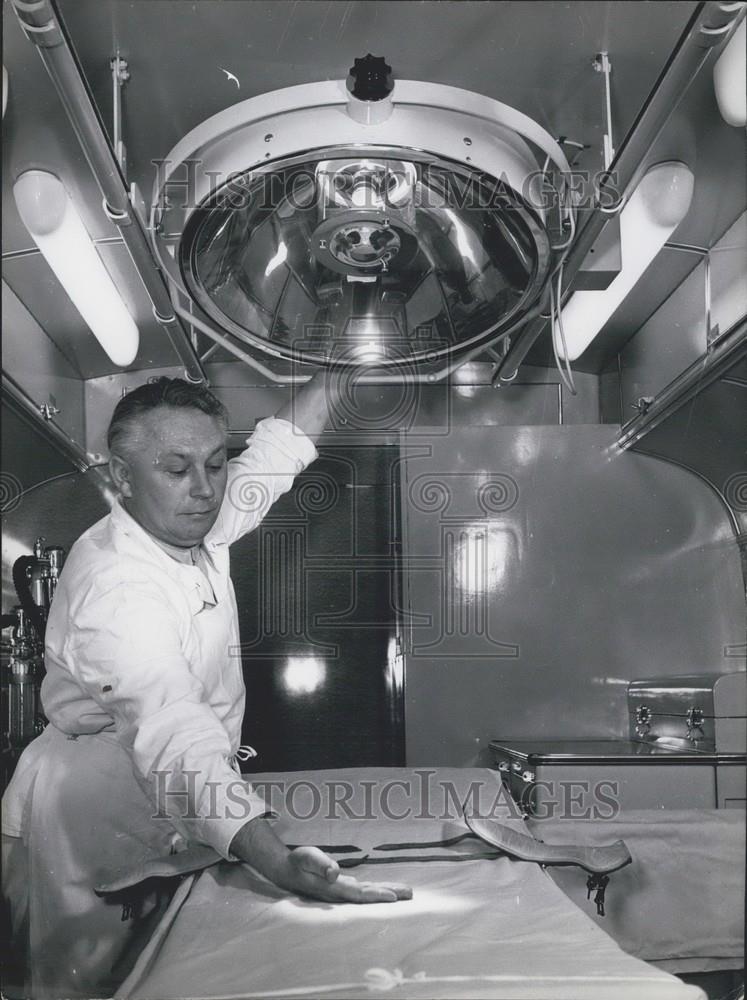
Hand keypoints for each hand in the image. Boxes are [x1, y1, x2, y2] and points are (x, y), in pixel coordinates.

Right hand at [230, 817, 411, 904]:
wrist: (286, 870)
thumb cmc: (297, 862)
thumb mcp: (307, 857)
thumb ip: (320, 864)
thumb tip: (335, 872)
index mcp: (333, 889)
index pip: (359, 894)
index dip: (376, 896)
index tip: (394, 897)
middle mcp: (340, 893)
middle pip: (368, 896)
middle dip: (389, 895)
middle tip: (410, 894)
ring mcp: (341, 892)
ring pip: (368, 894)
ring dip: (386, 893)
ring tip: (406, 893)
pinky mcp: (342, 887)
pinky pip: (364, 890)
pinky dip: (377, 890)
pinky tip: (387, 891)